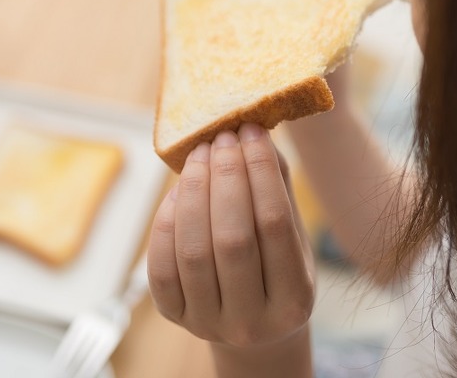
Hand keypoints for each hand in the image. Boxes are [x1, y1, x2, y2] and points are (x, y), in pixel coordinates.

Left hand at [147, 123, 314, 350]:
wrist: (253, 326)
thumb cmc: (276, 267)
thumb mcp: (294, 237)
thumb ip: (278, 188)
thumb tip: (254, 133)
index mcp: (295, 300)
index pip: (275, 223)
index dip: (260, 170)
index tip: (250, 130)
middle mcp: (252, 322)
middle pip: (232, 238)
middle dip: (225, 177)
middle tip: (221, 138)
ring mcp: (209, 323)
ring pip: (193, 250)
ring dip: (193, 192)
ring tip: (198, 155)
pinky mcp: (174, 317)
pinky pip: (161, 266)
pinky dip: (166, 221)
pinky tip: (178, 190)